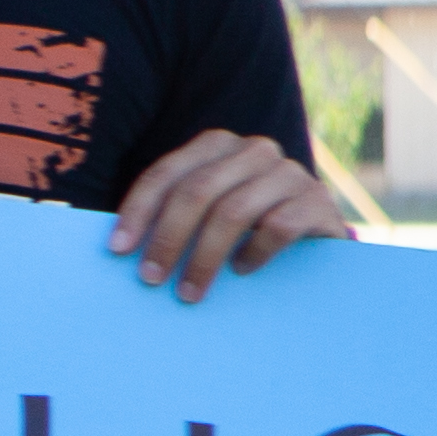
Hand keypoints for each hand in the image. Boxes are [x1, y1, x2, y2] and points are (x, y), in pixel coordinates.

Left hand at [109, 129, 349, 301]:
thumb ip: (172, 216)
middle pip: (198, 191)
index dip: (138, 211)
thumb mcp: (205, 213)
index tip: (118, 250)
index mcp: (216, 144)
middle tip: (151, 278)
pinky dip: (253, 252)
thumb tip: (119, 247)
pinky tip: (241, 270)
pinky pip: (279, 226)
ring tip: (189, 291)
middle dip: (168, 238)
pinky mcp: (318, 200)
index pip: (166, 174)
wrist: (315, 234)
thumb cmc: (245, 225)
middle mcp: (254, 150)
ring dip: (205, 257)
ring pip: (234, 211)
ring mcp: (290, 172)